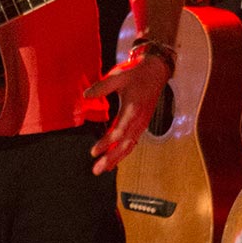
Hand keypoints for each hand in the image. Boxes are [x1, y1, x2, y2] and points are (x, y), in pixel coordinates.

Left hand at [86, 53, 170, 174]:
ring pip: (130, 146)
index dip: (106, 143)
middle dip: (111, 158)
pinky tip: (115, 158)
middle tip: (97, 170)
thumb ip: (102, 87)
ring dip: (117, 158)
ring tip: (103, 169)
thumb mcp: (118, 76)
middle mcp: (139, 120)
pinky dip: (123, 152)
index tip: (94, 152)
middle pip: (125, 144)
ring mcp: (142, 123)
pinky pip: (133, 142)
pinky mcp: (142, 124)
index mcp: (133, 109)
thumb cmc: (137, 73)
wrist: (156, 72)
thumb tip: (85, 96)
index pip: (119, 131)